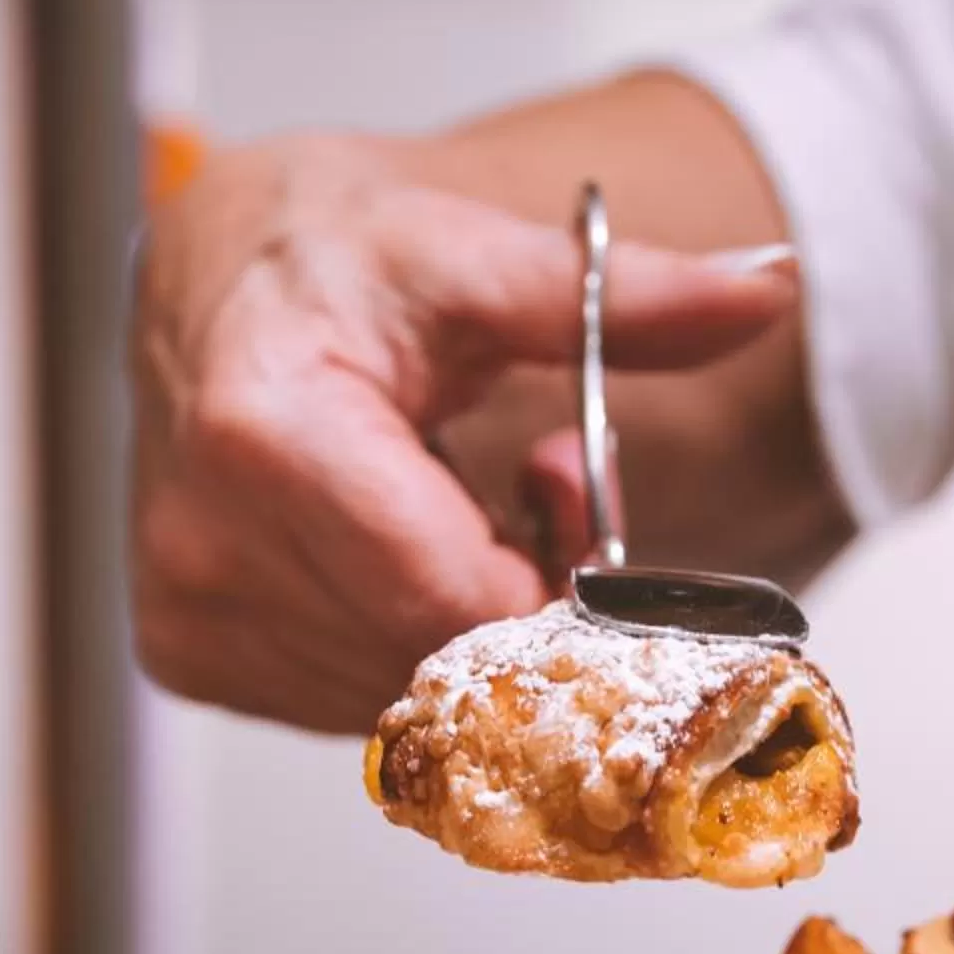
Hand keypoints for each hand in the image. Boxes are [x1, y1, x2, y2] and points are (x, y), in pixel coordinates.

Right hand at [128, 132, 797, 731]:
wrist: (211, 271)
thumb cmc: (329, 256)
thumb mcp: (479, 255)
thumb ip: (621, 295)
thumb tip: (764, 286)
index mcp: (267, 434)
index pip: (456, 600)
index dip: (554, 581)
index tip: (582, 505)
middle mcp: (207, 541)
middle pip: (436, 657)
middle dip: (520, 598)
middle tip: (540, 490)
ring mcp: (189, 611)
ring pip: (403, 694)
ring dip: (467, 626)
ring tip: (462, 504)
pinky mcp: (188, 652)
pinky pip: (347, 698)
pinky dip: (405, 642)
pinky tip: (402, 550)